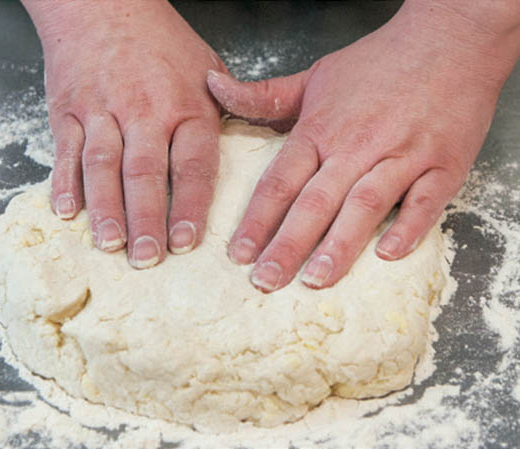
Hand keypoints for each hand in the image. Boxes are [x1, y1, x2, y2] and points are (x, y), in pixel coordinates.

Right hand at [23, 0, 225, 267]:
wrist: (101, 2)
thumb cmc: (159, 41)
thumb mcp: (207, 66)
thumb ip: (227, 109)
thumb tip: (248, 148)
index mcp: (187, 104)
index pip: (192, 164)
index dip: (190, 205)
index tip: (187, 242)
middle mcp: (144, 110)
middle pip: (145, 173)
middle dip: (146, 220)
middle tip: (147, 258)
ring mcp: (102, 110)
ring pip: (103, 166)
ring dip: (106, 209)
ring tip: (110, 245)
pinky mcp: (68, 110)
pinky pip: (65, 151)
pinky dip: (64, 183)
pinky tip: (67, 212)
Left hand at [208, 0, 519, 291]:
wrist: (450, 38)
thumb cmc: (379, 62)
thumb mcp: (314, 76)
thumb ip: (263, 95)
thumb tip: (213, 86)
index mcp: (321, 129)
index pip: (280, 181)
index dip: (256, 220)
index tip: (238, 254)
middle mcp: (357, 145)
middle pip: (315, 202)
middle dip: (287, 245)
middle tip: (265, 281)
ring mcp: (403, 155)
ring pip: (365, 205)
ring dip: (339, 245)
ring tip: (315, 279)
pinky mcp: (444, 163)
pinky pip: (426, 200)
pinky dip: (408, 227)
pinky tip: (388, 254)